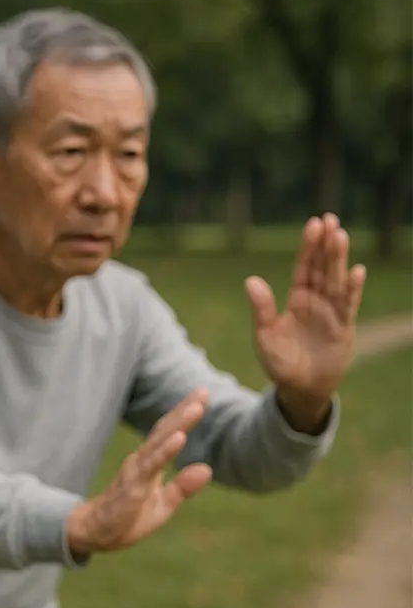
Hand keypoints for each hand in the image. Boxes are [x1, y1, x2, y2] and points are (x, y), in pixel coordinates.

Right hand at [66, 389, 212, 555]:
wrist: (96, 536)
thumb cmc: (128, 519)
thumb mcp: (163, 505)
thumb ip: (183, 487)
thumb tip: (207, 469)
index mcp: (149, 464)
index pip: (168, 433)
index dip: (184, 414)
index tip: (202, 393)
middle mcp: (140, 462)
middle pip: (164, 431)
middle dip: (183, 411)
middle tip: (202, 391)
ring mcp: (135, 473)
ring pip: (158, 445)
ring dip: (177, 425)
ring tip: (194, 409)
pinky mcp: (132, 489)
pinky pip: (150, 467)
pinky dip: (165, 451)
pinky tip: (178, 438)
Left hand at [245, 213, 365, 429]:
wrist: (299, 388)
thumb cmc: (279, 361)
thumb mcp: (264, 335)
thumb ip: (261, 309)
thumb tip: (251, 280)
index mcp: (296, 300)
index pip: (303, 268)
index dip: (308, 247)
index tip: (312, 224)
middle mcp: (315, 301)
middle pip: (322, 267)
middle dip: (325, 244)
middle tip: (329, 219)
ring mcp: (332, 312)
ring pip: (336, 280)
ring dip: (339, 259)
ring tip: (339, 235)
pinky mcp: (344, 327)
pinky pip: (349, 304)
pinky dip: (352, 288)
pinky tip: (356, 271)